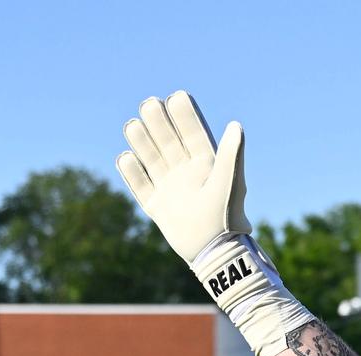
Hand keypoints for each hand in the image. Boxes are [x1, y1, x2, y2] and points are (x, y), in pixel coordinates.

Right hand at [116, 92, 248, 261]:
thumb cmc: (226, 217)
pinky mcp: (158, 207)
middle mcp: (188, 175)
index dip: (185, 116)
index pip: (194, 134)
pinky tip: (124, 157)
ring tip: (132, 124)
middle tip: (149, 104)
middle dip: (159, 123)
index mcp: (207, 166)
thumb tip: (236, 125)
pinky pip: (141, 186)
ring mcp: (172, 189)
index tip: (177, 96)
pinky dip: (132, 173)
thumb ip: (231, 155)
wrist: (214, 253)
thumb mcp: (230, 182)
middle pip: (170, 142)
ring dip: (142, 142)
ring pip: (153, 159)